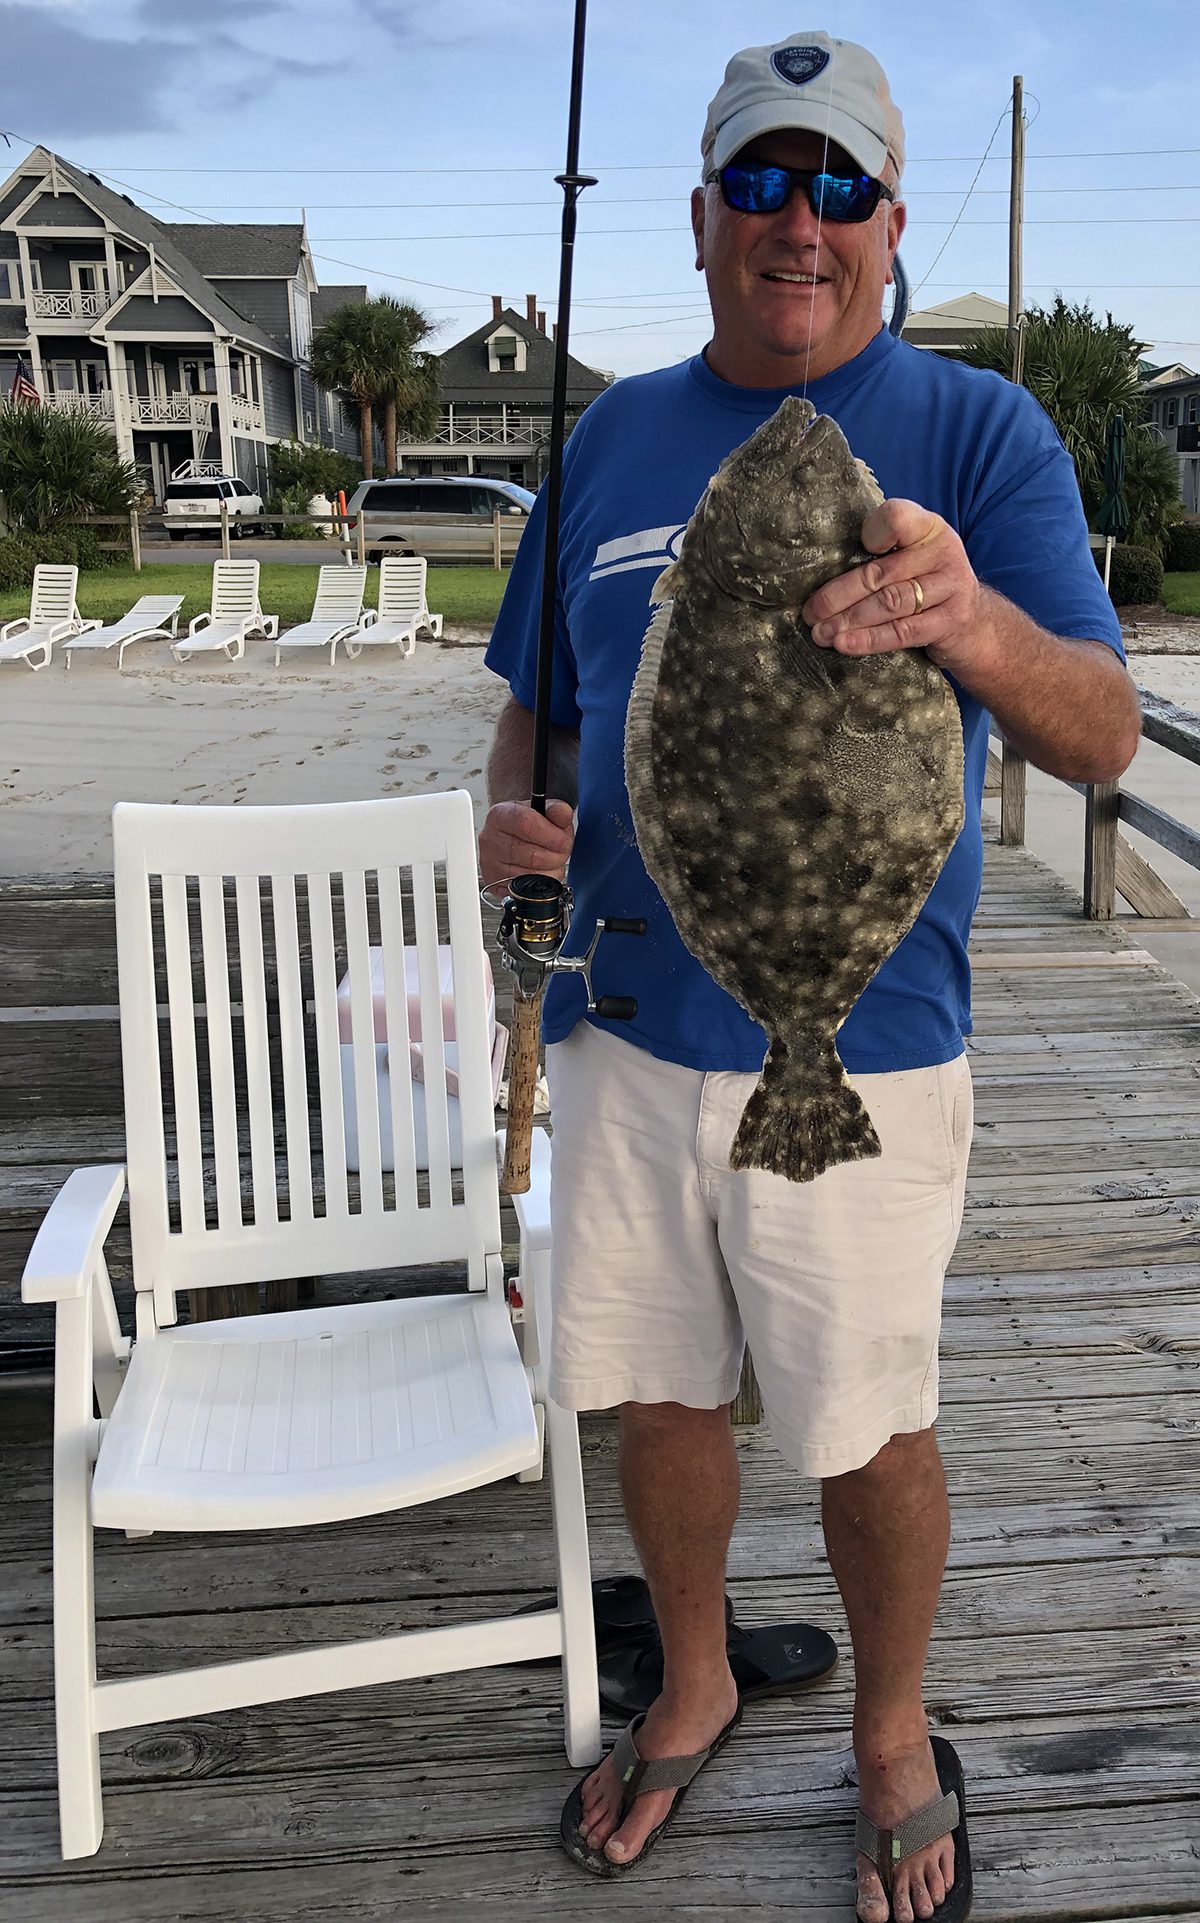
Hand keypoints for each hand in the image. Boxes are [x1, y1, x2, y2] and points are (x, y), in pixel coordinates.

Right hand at [479, 798, 574, 893]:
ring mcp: (490, 864)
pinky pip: (526, 891)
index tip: (562, 838)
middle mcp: (490, 839)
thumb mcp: (544, 812)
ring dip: (551, 871)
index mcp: (500, 815)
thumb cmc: (528, 826)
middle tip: (560, 852)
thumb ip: (557, 811)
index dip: (552, 835)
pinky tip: (540, 872)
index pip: (526, 824)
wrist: (512, 839)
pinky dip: (541, 885)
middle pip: (533, 856)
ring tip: (550, 861)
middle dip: (556, 856)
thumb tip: (563, 812)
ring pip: (532, 876)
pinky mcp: (495, 884)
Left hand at [801, 499, 984, 670]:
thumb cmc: (927, 583)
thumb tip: (820, 567)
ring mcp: (951, 587)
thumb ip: (882, 553)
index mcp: (928, 527)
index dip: (873, 531)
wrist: (977, 622)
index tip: (854, 549)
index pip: (897, 518)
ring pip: (889, 604)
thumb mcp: (913, 556)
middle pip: (880, 573)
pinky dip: (869, 640)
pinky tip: (844, 645)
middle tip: (810, 613)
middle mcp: (943, 552)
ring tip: (820, 633)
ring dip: (848, 621)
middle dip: (838, 596)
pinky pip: (902, 632)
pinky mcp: (950, 621)